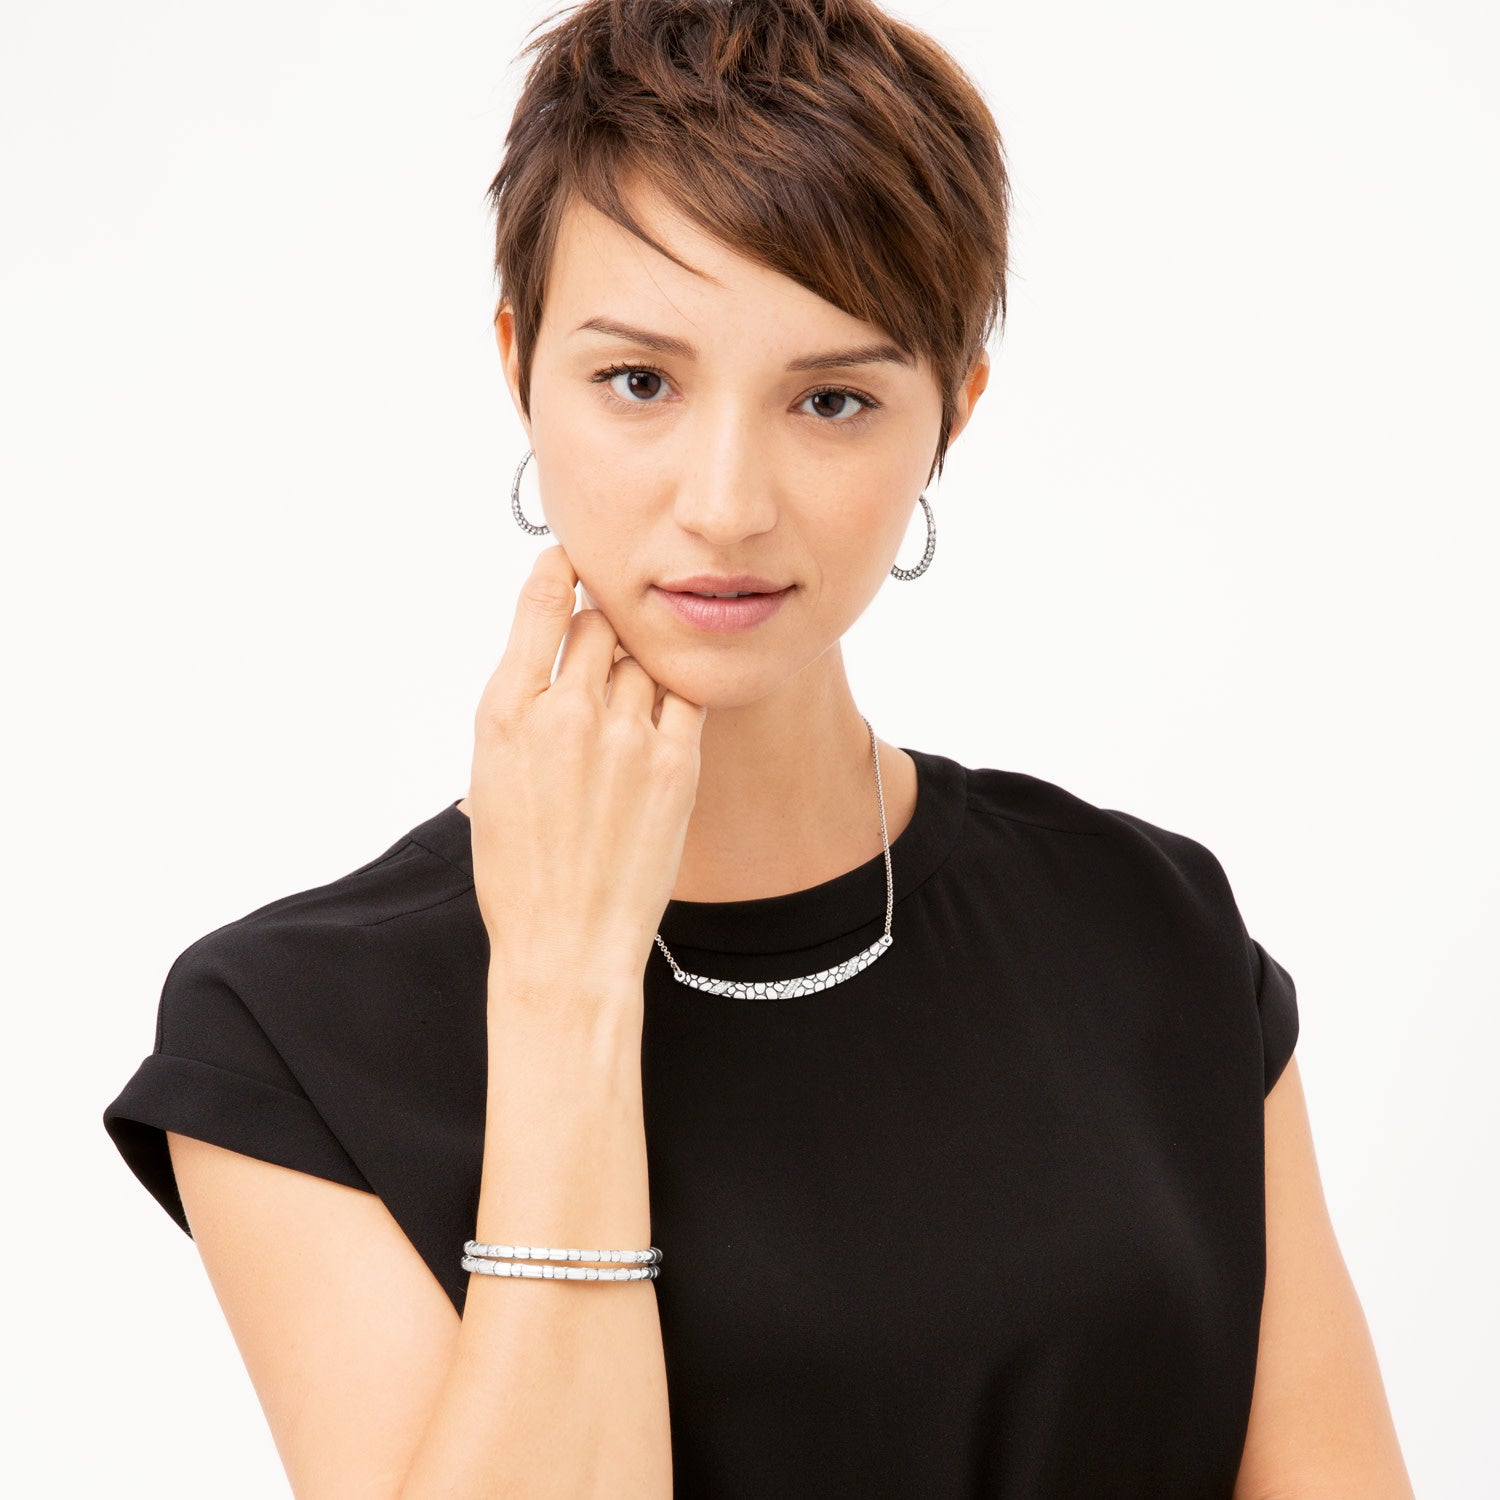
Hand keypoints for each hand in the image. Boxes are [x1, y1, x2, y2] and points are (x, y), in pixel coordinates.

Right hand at [468, 544, 707, 1005]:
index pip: (542, 605)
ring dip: (636, 668)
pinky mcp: (676, 764)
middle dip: (601, 627)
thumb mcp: (490, 775)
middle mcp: (566, 713)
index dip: (559, 571)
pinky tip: (658, 718)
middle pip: (600, 624)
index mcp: (506, 713)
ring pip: (643, 659)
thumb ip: (522, 704)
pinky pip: (684, 698)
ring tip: (624, 709)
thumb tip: (557, 648)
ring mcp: (626, 737)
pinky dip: (672, 698)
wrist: (567, 943)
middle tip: (601, 648)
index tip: (570, 560)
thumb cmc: (519, 868)